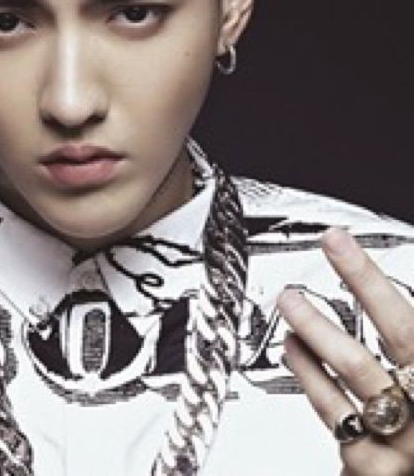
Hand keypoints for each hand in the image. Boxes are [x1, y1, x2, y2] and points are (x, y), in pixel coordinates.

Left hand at [278, 228, 413, 475]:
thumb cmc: (413, 424)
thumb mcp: (413, 373)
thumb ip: (400, 335)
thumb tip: (375, 291)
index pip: (409, 320)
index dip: (370, 277)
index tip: (341, 241)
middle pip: (401, 333)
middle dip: (363, 280)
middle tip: (331, 245)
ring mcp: (406, 440)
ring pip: (358, 369)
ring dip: (319, 324)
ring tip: (291, 299)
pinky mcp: (374, 468)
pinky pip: (334, 412)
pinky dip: (309, 374)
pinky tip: (292, 350)